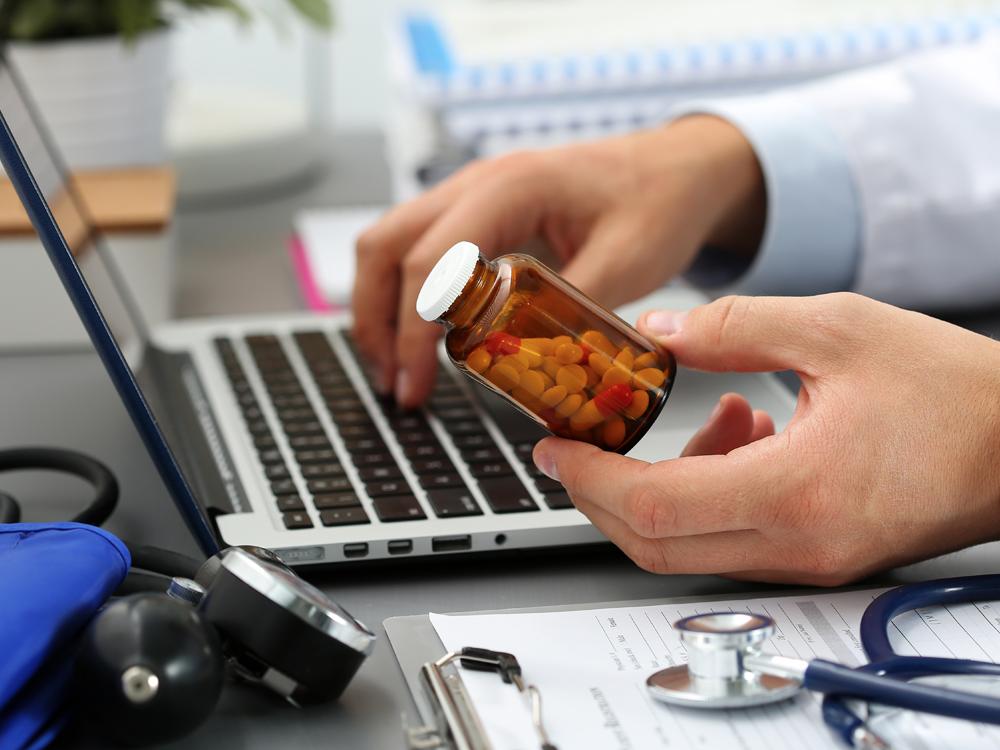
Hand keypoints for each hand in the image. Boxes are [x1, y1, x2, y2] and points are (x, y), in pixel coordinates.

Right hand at [352, 116, 763, 404]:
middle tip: (395, 384)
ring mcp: (472, 193)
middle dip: (376, 321)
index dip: (411, 330)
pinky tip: (422, 336)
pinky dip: (405, 292)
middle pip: (384, 246)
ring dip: (381, 307)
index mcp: (509, 188)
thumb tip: (525, 371)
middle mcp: (477, 183)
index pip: (430, 261)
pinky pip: (418, 246)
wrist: (679, 167)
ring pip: (389, 242)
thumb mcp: (625, 264)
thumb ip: (570, 312)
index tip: (417, 383)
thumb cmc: (658, 201)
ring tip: (398, 369)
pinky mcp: (480, 211)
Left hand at [532, 293, 999, 584]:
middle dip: (602, 493)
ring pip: (691, 544)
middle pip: (655, 542)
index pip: (654, 507)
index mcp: (796, 491)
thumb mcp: (837, 329)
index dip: (589, 480)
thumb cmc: (954, 391)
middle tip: (582, 444)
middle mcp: (798, 543)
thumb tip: (658, 330)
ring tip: (711, 415)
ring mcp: (810, 558)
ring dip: (666, 483)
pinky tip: (747, 432)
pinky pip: (735, 536)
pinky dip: (713, 489)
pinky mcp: (820, 553)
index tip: (555, 447)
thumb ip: (733, 327)